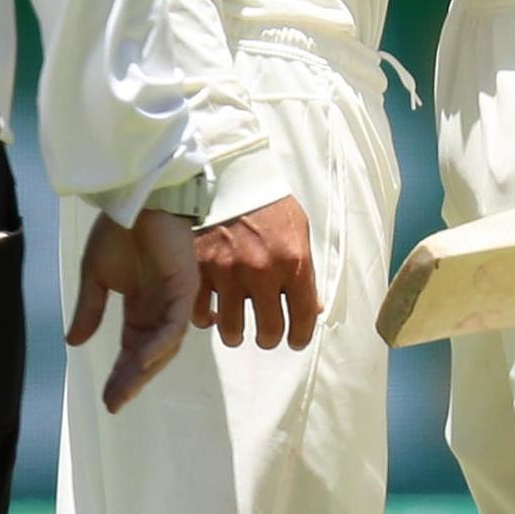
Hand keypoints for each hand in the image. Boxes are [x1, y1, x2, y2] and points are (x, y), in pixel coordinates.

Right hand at [66, 210, 200, 413]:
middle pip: (149, 354)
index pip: (132, 348)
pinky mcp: (185, 288)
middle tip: (114, 403)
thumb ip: (90, 309)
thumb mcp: (95, 275)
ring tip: (125, 388)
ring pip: (165, 346)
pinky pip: (175, 325)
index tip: (107, 399)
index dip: (121, 374)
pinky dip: (160, 345)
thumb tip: (73, 344)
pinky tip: (142, 361)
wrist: (136, 197)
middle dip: (131, 379)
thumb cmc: (119, 230)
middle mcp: (160, 307)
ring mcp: (175, 300)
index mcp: (141, 305)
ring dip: (145, 368)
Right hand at [191, 192, 320, 350]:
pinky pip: (201, 313)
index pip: (303, 317)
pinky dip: (206, 317)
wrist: (228, 173)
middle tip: (266, 332)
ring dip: (236, 333)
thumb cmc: (267, 200)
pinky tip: (212, 311)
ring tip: (236, 326)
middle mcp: (262, 272)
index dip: (300, 336)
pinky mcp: (200, 270)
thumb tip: (314, 307)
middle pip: (268, 332)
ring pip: (232, 330)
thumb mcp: (298, 229)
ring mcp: (228, 273)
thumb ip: (306, 270)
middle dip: (269, 337)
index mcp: (293, 262)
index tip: (295, 340)